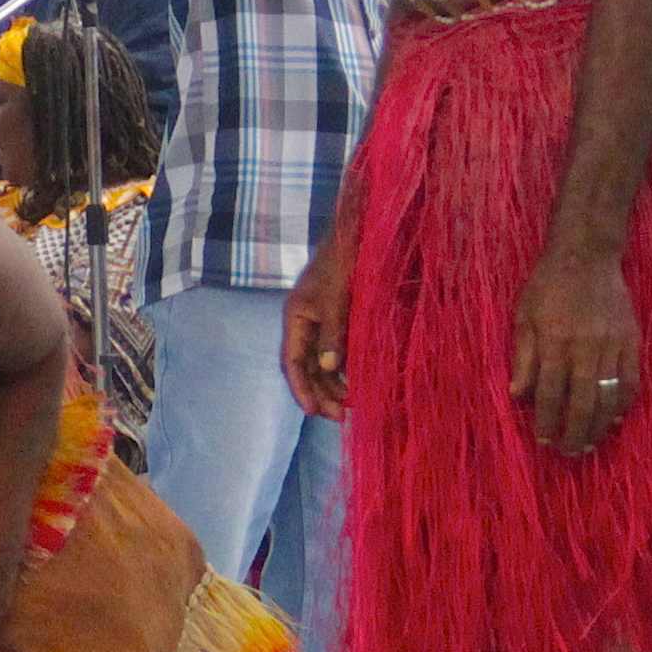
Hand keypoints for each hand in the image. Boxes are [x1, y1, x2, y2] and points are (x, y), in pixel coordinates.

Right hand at [282, 245, 350, 421]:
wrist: (358, 234)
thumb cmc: (342, 263)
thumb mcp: (336, 299)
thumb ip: (332, 333)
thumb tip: (329, 368)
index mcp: (296, 319)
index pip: (292, 362)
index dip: (301, 388)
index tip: (314, 412)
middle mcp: (306, 324)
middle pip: (307, 367)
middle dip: (321, 393)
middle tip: (340, 417)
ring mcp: (324, 322)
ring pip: (323, 362)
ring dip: (334, 385)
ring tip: (350, 405)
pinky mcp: (341, 320)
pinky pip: (339, 352)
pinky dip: (346, 369)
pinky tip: (357, 382)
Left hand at [510, 246, 642, 457]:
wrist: (587, 256)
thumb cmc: (547, 286)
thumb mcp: (523, 317)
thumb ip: (523, 357)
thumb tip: (516, 394)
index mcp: (554, 343)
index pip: (548, 393)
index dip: (545, 420)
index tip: (542, 439)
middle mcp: (586, 349)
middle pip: (582, 402)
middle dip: (576, 432)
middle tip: (570, 452)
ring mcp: (613, 346)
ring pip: (610, 396)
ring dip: (601, 425)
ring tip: (592, 442)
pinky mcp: (632, 341)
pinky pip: (632, 380)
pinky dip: (625, 403)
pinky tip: (617, 418)